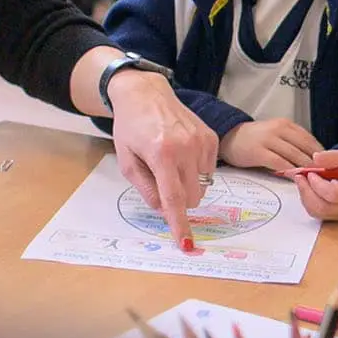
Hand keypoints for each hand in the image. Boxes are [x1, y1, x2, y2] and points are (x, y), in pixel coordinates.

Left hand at [107, 71, 218, 247]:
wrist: (145, 93)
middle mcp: (186, 148)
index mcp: (161, 154)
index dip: (180, 224)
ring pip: (202, 187)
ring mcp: (202, 142)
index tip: (187, 244)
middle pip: (191, 197)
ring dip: (187, 185)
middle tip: (160, 181)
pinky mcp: (211, 138)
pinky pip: (209, 172)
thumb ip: (145, 188)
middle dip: (177, 200)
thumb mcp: (126, 160)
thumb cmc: (130, 127)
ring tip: (169, 163)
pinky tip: (181, 155)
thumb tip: (164, 210)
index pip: (174, 198)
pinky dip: (195, 172)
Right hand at [219, 118, 323, 170]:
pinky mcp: (259, 152)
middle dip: (317, 164)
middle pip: (305, 148)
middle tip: (326, 177)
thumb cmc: (255, 139)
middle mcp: (278, 129)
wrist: (228, 137)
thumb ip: (293, 142)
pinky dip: (290, 171)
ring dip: (306, 169)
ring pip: (295, 156)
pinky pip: (280, 163)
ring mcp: (268, 140)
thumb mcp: (276, 134)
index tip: (329, 166)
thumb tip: (316, 159)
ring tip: (314, 179)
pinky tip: (295, 178)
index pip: (310, 139)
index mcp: (285, 124)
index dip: (322, 155)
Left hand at [292, 148, 337, 219]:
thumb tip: (315, 158)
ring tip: (302, 179)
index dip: (317, 184)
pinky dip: (306, 199)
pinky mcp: (334, 216)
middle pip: (323, 207)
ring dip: (304, 194)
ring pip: (316, 211)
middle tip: (299, 175)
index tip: (311, 172)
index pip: (334, 194)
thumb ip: (334, 157)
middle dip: (306, 190)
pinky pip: (315, 212)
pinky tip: (307, 187)